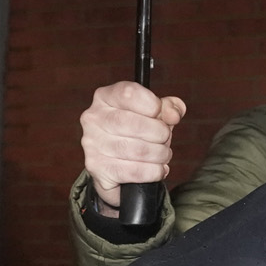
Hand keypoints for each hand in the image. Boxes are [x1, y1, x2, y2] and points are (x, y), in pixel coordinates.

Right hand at [79, 80, 182, 202]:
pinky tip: (157, 169)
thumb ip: (167, 108)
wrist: (116, 170)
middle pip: (137, 124)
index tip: (163, 116)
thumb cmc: (137, 136)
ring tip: (162, 155)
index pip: (130, 94)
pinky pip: (137, 171)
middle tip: (165, 140)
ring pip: (139, 150)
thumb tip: (173, 113)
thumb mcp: (153, 116)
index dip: (154, 106)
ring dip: (161, 155)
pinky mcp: (97, 168)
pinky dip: (155, 172)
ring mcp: (92, 143)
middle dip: (161, 135)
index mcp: (104, 97)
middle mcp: (93, 117)